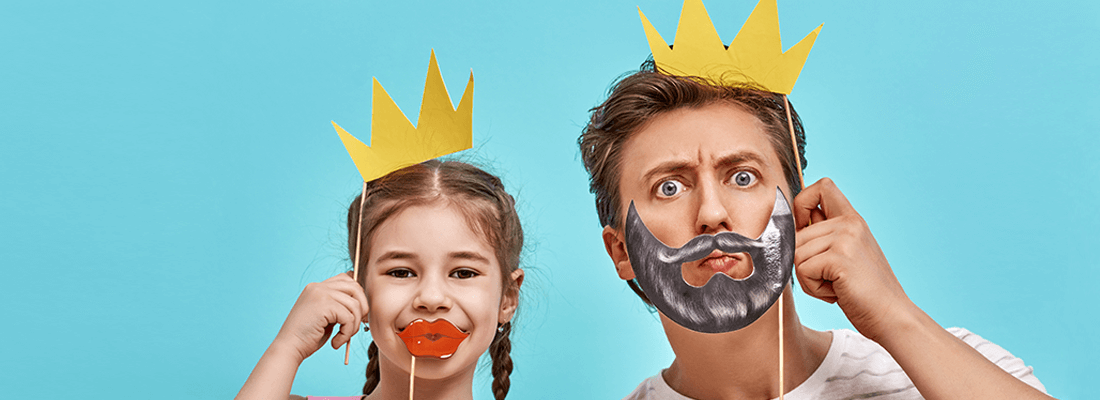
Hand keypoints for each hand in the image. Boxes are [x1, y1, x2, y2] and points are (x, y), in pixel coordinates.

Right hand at [270, 272, 369, 362]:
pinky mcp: (324, 305)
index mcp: (317, 287)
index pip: (346, 279)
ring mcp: (320, 294)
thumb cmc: (307, 337)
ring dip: (354, 325)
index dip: (357, 296)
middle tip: (355, 327)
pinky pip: (349, 317)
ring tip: (343, 337)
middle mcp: (318, 286)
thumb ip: (339, 306)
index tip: (357, 315)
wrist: (289, 348)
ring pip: (355, 305)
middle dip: (362, 308)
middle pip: (355, 287)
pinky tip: (336, 342)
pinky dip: (347, 333)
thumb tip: (362, 303)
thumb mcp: (325, 317)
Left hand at [792, 178, 914, 341]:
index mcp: (852, 219)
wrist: (891, 316)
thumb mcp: (847, 254)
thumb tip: (787, 227)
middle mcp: (849, 223)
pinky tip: (837, 292)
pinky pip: (802, 271)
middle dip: (804, 264)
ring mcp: (845, 238)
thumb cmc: (865, 292)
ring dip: (809, 279)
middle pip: (796, 234)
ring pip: (796, 255)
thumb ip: (824, 237)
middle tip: (832, 278)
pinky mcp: (839, 257)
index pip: (822, 186)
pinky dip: (814, 289)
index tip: (804, 228)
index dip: (802, 203)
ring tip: (837, 285)